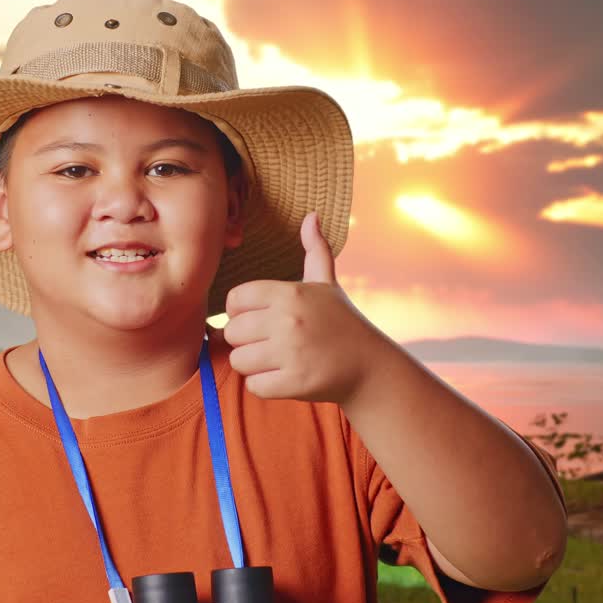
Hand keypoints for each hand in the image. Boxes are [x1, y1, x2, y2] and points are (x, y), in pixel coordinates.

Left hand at [223, 212, 376, 402]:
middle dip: (245, 341)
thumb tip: (312, 216)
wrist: (369, 366)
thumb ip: (315, 250)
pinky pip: (254, 386)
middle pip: (232, 332)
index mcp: (290, 293)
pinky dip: (264, 385)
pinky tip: (282, 377)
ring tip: (275, 360)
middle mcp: (289, 319)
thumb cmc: (341, 322)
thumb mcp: (327, 284)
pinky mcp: (295, 382)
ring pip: (239, 360)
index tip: (257, 319)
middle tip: (268, 343)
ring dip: (252, 365)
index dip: (240, 312)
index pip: (235, 299)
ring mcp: (292, 352)